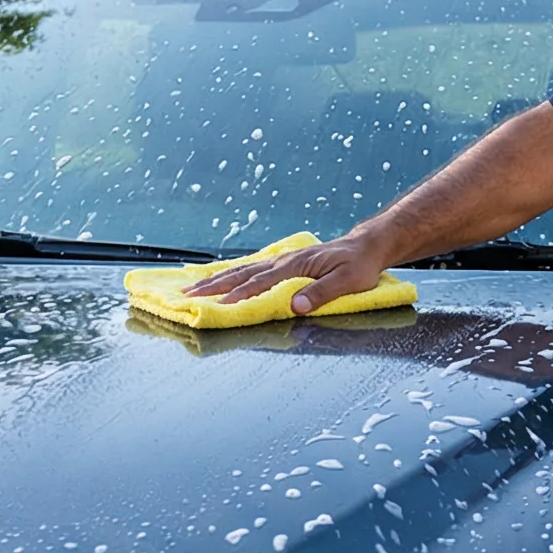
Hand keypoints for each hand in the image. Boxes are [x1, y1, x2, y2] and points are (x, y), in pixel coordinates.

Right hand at [182, 234, 390, 314]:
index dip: (238, 296)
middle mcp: (283, 262)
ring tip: (192, 287)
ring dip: (216, 280)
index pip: (260, 284)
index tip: (217, 307)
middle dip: (213, 286)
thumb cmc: (359, 265)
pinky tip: (219, 277)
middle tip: (186, 295)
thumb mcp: (348, 281)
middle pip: (242, 275)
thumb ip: (321, 293)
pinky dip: (231, 273)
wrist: (366, 246)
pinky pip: (251, 268)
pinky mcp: (284, 263)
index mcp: (295, 266)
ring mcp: (282, 261)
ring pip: (242, 270)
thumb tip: (295, 307)